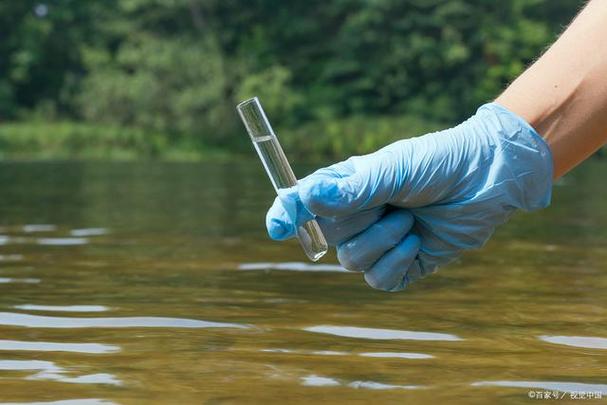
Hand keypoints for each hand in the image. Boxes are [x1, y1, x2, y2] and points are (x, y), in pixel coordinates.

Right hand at [266, 103, 552, 290]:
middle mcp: (358, 215)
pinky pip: (380, 280)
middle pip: (327, 236)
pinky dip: (397, 262)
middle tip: (389, 203)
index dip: (286, 215)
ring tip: (410, 219)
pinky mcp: (403, 264)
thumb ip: (352, 187)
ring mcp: (380, 241)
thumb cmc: (440, 161)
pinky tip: (417, 242)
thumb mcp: (394, 168)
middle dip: (357, 223)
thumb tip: (306, 197)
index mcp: (347, 186)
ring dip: (382, 241)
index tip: (277, 227)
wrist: (489, 179)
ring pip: (352, 261)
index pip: (303, 204)